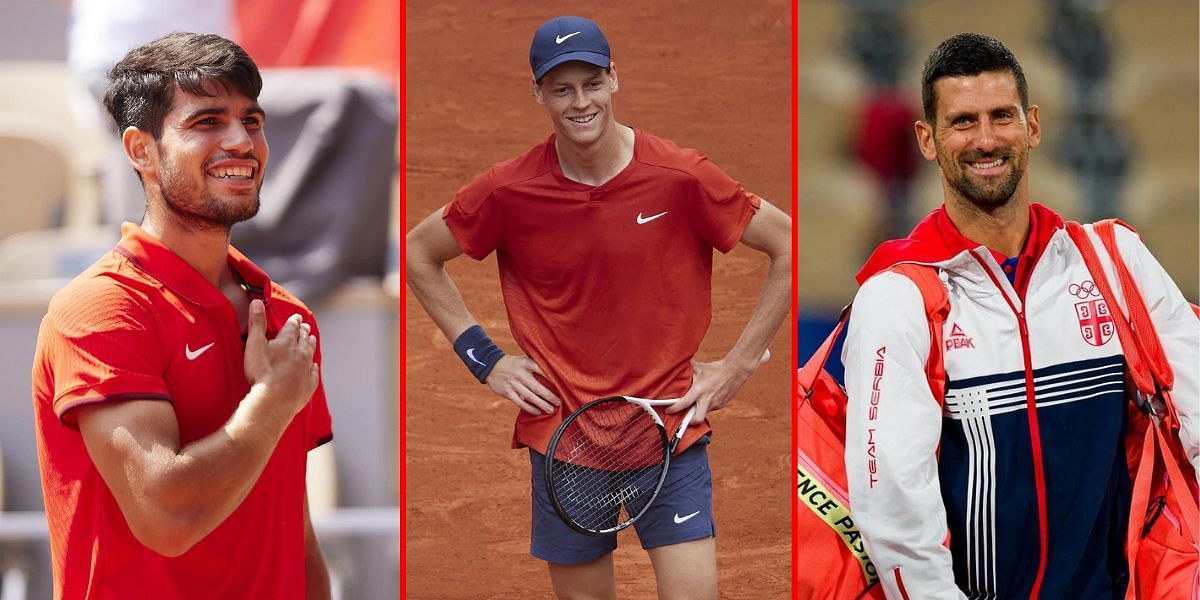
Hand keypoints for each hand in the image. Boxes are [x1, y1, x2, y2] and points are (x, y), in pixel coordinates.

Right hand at [243, 300, 319, 415]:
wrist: (273, 401)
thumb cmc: (261, 372)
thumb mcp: (254, 344)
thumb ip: (256, 323)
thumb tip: (257, 302)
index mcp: (287, 342)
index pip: (292, 327)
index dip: (294, 321)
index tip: (297, 317)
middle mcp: (300, 354)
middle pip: (303, 339)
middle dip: (304, 331)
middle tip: (305, 327)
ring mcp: (305, 370)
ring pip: (310, 354)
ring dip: (310, 345)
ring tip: (311, 339)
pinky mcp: (307, 386)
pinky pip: (313, 375)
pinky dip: (314, 369)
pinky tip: (314, 367)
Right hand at [486, 355, 561, 414]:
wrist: (491, 366)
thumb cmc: (513, 364)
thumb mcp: (524, 359)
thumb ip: (536, 364)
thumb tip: (554, 372)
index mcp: (526, 363)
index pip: (542, 371)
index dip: (553, 379)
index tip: (562, 386)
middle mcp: (520, 374)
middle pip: (538, 387)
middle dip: (549, 396)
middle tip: (558, 402)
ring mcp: (513, 384)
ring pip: (530, 397)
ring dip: (542, 404)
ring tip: (551, 410)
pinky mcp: (508, 392)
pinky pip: (520, 403)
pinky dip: (530, 408)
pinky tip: (537, 411)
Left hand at [666, 350, 768, 423]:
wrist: (735, 371)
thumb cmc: (714, 369)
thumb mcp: (698, 368)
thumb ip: (686, 370)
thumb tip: (673, 367)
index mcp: (699, 391)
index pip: (683, 404)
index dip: (673, 409)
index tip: (668, 410)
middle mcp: (707, 400)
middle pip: (697, 419)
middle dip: (689, 423)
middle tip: (683, 419)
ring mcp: (715, 404)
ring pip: (703, 413)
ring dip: (698, 411)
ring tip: (695, 404)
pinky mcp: (721, 405)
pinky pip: (710, 408)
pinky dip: (706, 406)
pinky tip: (707, 398)